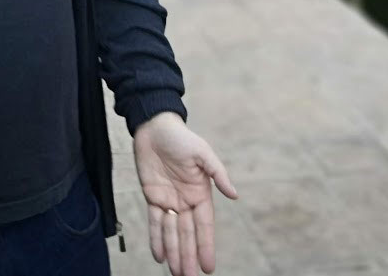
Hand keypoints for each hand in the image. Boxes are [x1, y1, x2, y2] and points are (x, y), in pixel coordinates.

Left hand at [134, 112, 237, 274]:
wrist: (155, 126)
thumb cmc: (182, 138)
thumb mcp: (203, 153)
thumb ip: (218, 174)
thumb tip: (234, 195)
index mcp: (201, 193)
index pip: (204, 226)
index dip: (206, 246)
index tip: (208, 267)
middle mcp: (186, 200)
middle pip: (188, 234)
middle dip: (188, 256)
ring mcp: (169, 200)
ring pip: (172, 232)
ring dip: (173, 253)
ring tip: (176, 273)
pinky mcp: (153, 196)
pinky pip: (155, 221)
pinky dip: (156, 238)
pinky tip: (159, 256)